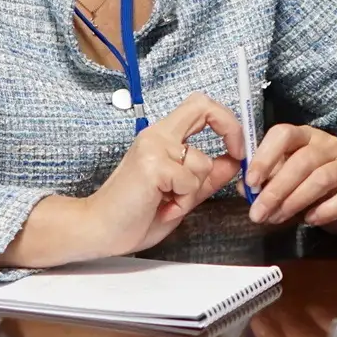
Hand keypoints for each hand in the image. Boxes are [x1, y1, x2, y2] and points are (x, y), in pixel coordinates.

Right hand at [0, 93, 244, 267]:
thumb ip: (206, 177)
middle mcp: (156, 135)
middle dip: (231, 128)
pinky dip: (182, 201)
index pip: (199, 107)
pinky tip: (162, 208)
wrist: (98, 230)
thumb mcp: (181, 193)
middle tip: (237, 154)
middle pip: (202, 106)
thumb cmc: (133, 214)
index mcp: (162, 137)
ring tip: (169, 203)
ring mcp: (153, 147)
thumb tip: (233, 162)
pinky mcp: (152, 166)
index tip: (237, 147)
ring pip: (202, 162)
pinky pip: (190, 181)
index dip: (226, 121)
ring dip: (193, 191)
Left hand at [244, 125, 336, 230]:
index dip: (265, 156)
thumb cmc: (310, 182)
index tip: (251, 182)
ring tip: (277, 219)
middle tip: (258, 213)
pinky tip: (309, 220)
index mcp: (304, 136)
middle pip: (301, 161)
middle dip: (276, 190)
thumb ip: (264, 179)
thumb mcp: (284, 176)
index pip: (284, 134)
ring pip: (320, 179)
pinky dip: (323, 211)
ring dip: (294, 202)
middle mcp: (327, 145)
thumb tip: (243, 188)